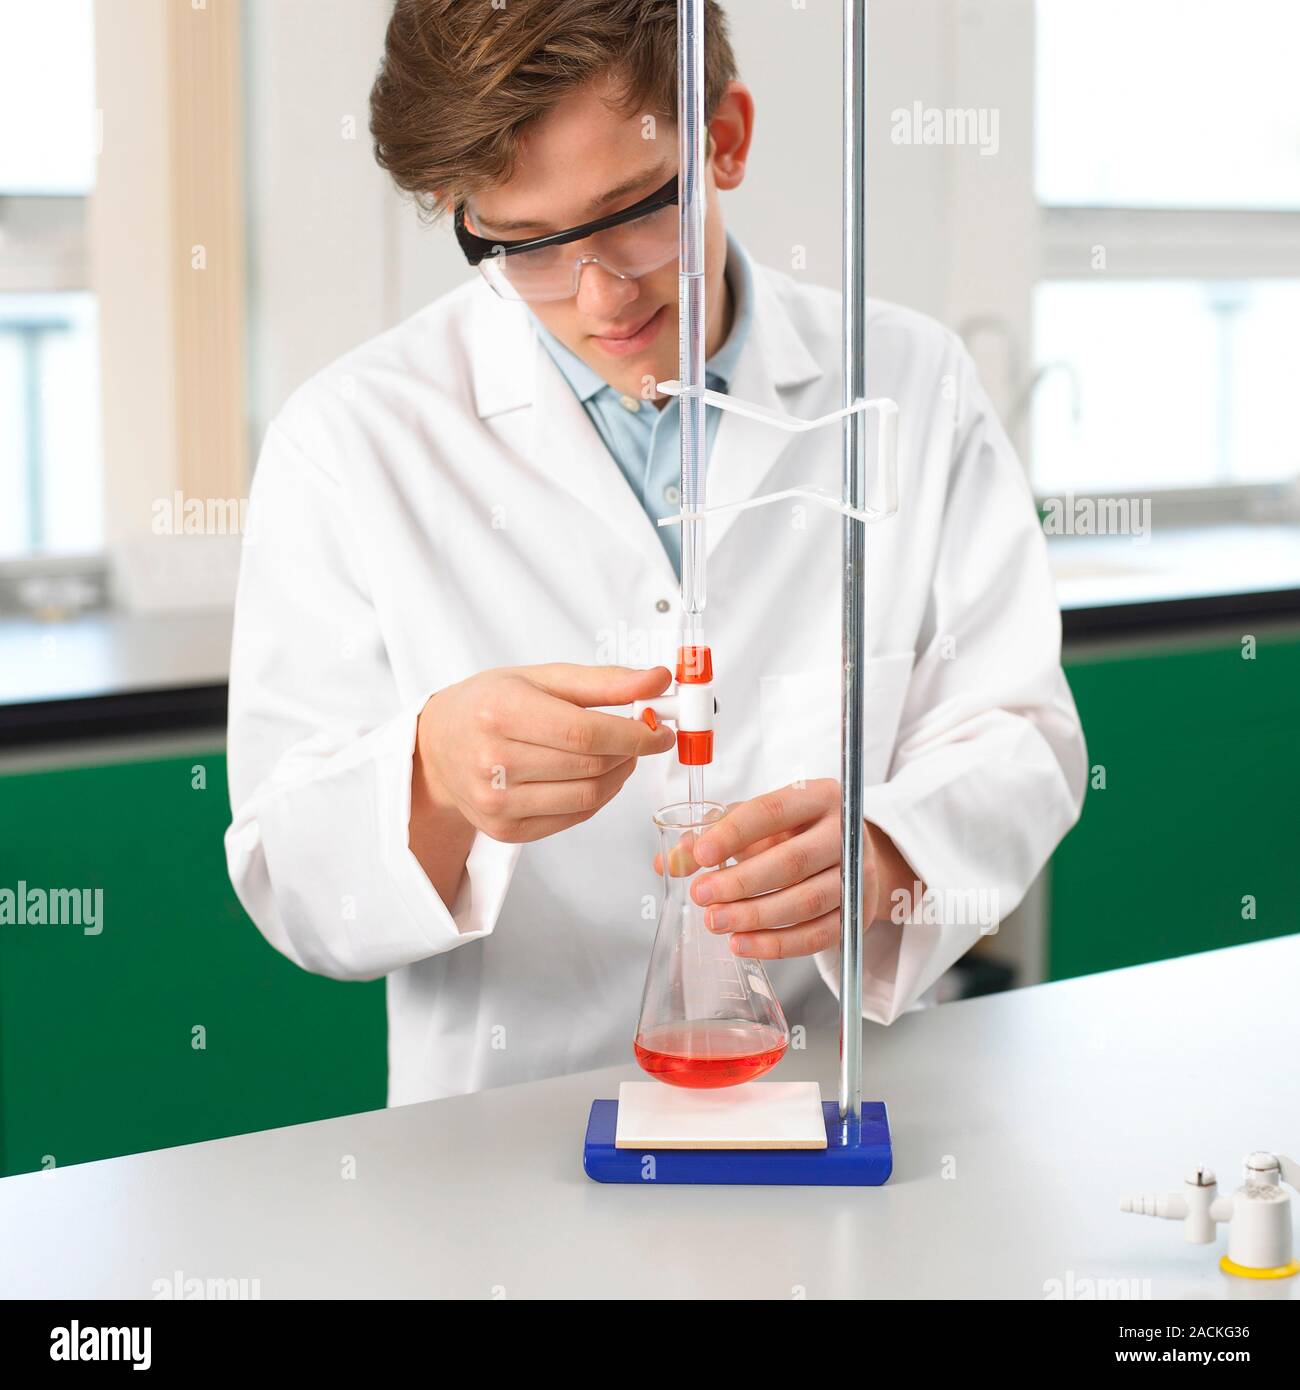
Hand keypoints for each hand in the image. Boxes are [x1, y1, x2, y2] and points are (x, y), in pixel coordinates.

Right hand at [414, 663, 675, 844]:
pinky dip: (599, 796)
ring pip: (588, 796)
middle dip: (630, 751)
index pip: (585, 732)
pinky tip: (595, 775)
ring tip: (619, 754)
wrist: (438, 748)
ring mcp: (497, 802)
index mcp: (500, 712)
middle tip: (643, 735)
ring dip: (619, 775)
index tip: (662, 728)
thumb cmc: (489, 705)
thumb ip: (603, 681)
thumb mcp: (540, 677)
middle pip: (590, 765)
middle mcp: (493, 761)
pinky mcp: (505, 830)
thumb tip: (659, 680)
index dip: (634, 734)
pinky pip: (574, 817)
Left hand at [686, 778, 916, 959]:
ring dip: (756, 916)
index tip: (700, 853)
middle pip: (793, 861)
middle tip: (702, 895)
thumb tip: (670, 860)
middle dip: (741, 882)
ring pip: (807, 901)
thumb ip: (714, 835)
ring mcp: (857, 875)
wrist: (850, 854)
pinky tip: (744, 943)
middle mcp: (844, 833)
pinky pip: (818, 934)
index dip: (733, 833)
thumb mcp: (758, 823)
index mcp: (818, 796)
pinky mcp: (858, 912)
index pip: (773, 811)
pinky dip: (778, 944)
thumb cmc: (795, 832)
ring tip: (716, 921)